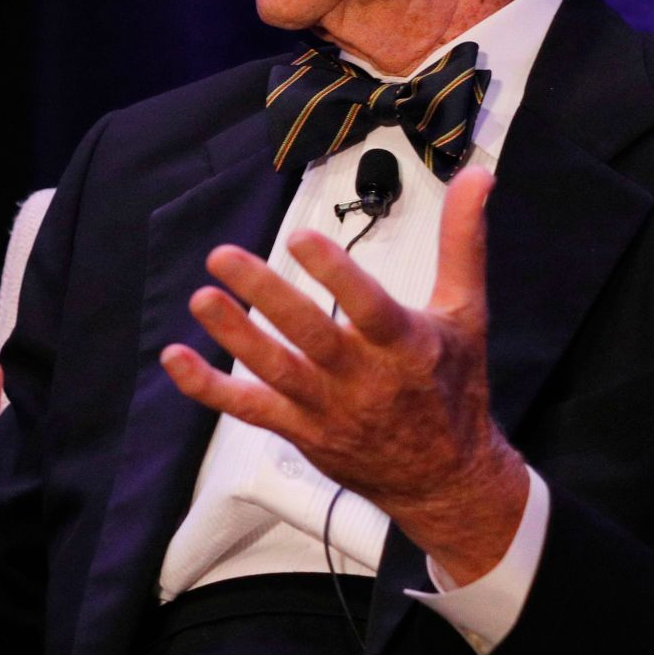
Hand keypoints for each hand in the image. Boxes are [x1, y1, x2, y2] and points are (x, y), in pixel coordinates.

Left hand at [159, 166, 528, 581]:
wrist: (446, 478)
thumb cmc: (454, 385)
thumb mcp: (467, 313)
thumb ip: (462, 243)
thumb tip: (477, 176)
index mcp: (406, 345)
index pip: (368, 306)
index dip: (336, 273)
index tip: (302, 237)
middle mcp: (365, 380)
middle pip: (311, 335)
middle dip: (265, 296)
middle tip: (223, 256)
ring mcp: (328, 409)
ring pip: (275, 371)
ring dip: (234, 336)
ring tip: (202, 298)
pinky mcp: (300, 432)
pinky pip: (249, 410)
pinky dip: (209, 389)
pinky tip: (176, 359)